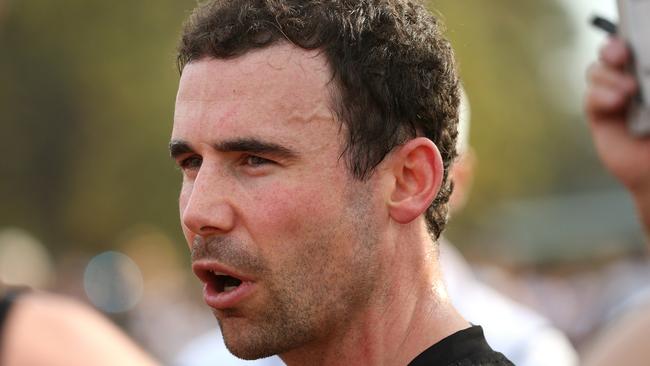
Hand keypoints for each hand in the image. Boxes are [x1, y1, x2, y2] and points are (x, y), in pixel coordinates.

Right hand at [586, 37, 649, 235]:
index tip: (631, 41)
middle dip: (612, 50)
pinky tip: (616, 104)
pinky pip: (590, 97)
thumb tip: (637, 77)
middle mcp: (632, 80)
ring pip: (597, 72)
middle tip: (621, 55)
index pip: (635, 46)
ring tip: (629, 92)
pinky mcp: (599, 116)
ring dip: (608, 76)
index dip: (629, 38)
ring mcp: (614, 97)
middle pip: (611, 52)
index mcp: (647, 75)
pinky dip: (599, 96)